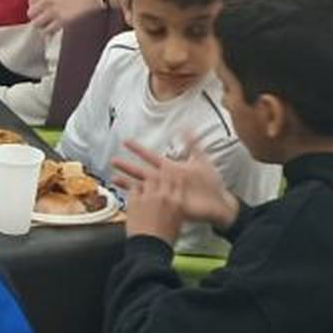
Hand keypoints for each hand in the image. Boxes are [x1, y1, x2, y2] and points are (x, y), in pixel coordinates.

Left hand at [20, 0, 100, 33]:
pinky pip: (47, 30)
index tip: (40, 5)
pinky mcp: (61, 21)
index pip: (29, 0)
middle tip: (44, 14)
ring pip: (37, 23)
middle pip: (30, 13)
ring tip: (49, 21)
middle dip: (36, 15)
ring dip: (42, 23)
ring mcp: (52, 11)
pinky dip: (49, 30)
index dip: (34, 4)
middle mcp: (45, 0)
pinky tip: (55, 26)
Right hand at [111, 139, 238, 229]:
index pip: (150, 156)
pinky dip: (140, 199)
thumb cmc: (211, 184)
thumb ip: (192, 144)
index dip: (138, 149)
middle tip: (113, 160)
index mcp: (170, 169)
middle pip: (141, 171)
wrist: (219, 204)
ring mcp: (164, 192)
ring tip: (114, 178)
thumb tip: (187, 126)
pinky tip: (130, 196)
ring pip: (142, 186)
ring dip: (128, 182)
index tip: (126, 141)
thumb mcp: (201, 160)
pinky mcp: (167, 205)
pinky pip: (151, 202)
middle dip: (126, 166)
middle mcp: (164, 180)